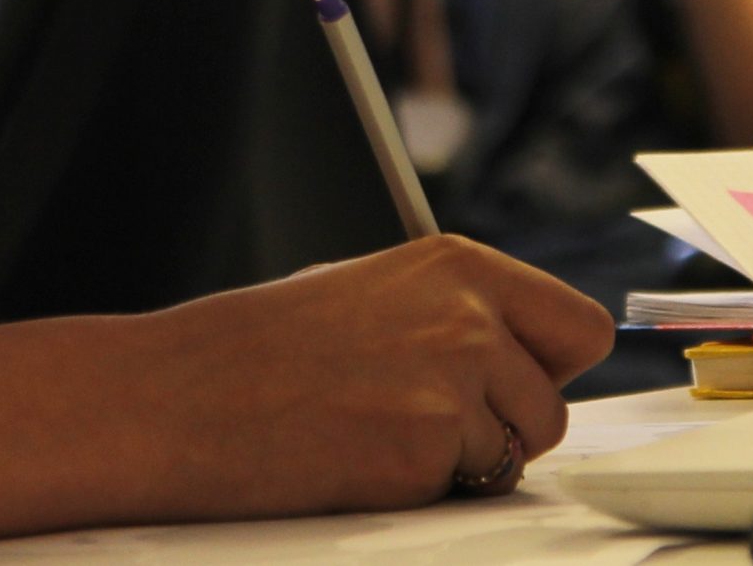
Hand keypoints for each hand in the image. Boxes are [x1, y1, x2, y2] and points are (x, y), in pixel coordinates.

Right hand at [138, 235, 614, 516]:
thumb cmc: (251, 351)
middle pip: (554, 403)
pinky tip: (358, 457)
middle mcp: (466, 313)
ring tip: (378, 435)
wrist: (174, 397)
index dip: (546, 369)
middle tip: (422, 422)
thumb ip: (450, 314)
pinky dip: (423, 488)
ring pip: (516, 452)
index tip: (515, 385)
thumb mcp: (366, 295)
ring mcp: (451, 378)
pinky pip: (467, 488)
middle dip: (504, 426)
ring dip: (464, 462)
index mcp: (455, 264)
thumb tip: (514, 354)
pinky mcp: (427, 443)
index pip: (578, 327)